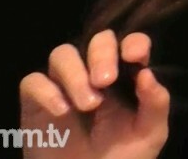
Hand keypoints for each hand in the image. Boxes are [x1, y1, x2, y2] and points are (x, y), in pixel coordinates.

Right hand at [19, 30, 169, 158]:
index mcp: (127, 76)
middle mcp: (95, 74)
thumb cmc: (123, 157)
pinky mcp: (37, 103)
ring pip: (62, 54)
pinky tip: (61, 110)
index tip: (135, 56)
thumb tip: (147, 74)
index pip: (130, 44)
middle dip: (102, 54)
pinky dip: (46, 91)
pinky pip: (32, 81)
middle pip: (97, 40)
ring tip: (88, 104)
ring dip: (75, 74)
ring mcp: (65, 86)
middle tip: (105, 81)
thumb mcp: (149, 133)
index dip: (134, 42)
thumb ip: (155, 103)